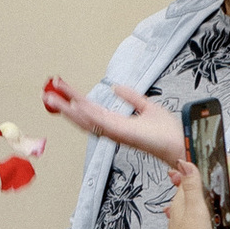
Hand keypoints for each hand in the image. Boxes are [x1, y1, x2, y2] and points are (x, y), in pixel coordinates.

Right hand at [43, 76, 186, 169]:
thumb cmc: (168, 131)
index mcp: (116, 123)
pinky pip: (100, 123)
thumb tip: (116, 87)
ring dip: (68, 109)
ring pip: (86, 120)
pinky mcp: (123, 133)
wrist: (181, 141)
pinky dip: (86, 115)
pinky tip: (75, 106)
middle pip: (82, 116)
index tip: (61, 88)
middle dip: (64, 104)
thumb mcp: (148, 107)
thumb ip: (132, 97)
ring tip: (53, 98)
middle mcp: (112, 129)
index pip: (90, 110)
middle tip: (48, 93)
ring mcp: (116, 132)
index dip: (74, 99)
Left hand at [164, 155, 214, 228]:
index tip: (215, 166)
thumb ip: (191, 185)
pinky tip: (228, 227)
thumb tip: (184, 161)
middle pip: (198, 195)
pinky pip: (209, 224)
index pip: (190, 180)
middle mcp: (181, 213)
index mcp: (181, 203)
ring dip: (220, 208)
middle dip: (215, 191)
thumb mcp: (194, 209)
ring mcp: (187, 226)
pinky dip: (220, 222)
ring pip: (205, 210)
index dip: (203, 172)